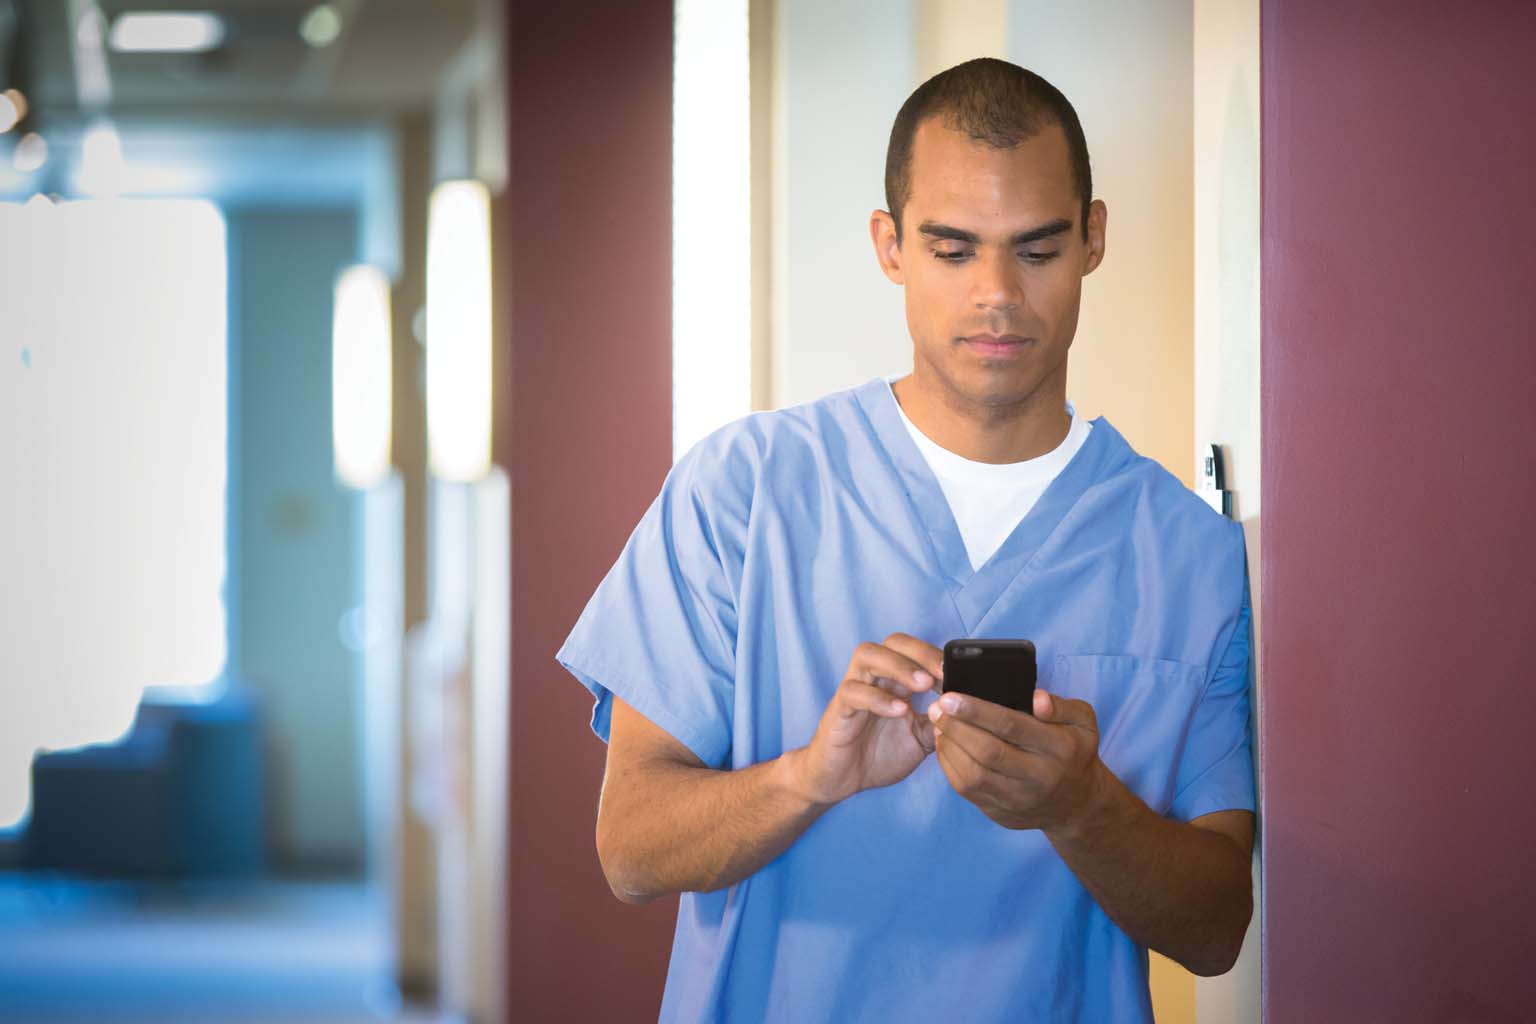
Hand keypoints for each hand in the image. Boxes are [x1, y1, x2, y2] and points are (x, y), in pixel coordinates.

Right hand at [787, 633, 942, 807]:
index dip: (936, 656)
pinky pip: (854, 691)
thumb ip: (941, 723)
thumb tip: (971, 711)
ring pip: (868, 655)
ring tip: (923, 685)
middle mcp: (873, 678)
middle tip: (943, 672)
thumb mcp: (921, 740)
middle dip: (920, 652)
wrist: (840, 781)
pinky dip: (878, 698)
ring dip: (899, 666)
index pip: (914, 650)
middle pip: (892, 642)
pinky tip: (899, 711)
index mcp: (895, 681)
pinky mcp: (838, 709)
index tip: (959, 674)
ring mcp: (854, 690)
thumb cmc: (878, 755)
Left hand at [928, 688, 1105, 831]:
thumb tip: (1036, 698)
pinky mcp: (1000, 813)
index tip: (950, 696)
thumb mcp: (1083, 722)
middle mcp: (1039, 777)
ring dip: (949, 746)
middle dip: (956, 727)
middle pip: (988, 752)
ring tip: (938, 723)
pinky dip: (949, 765)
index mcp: (1059, 749)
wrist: (1077, 804)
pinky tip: (944, 744)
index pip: (1012, 726)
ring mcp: (1018, 800)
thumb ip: (1061, 706)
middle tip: (937, 707)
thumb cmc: (1073, 752)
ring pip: (973, 775)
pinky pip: (966, 790)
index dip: (977, 711)